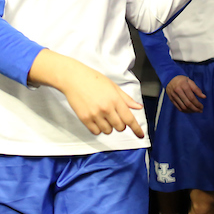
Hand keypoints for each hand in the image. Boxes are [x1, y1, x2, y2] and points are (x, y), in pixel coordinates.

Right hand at [28, 50, 144, 137]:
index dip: (136, 129)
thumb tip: (138, 107)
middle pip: (120, 127)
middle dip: (120, 124)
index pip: (129, 119)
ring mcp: (95, 114)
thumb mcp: (113, 86)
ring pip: (108, 131)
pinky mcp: (84, 118)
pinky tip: (96, 119)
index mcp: (115, 99)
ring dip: (109, 127)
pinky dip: (98, 129)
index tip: (140, 135)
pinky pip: (96, 132)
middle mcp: (106, 108)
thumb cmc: (93, 79)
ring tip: (103, 116)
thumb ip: (126, 98)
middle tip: (115, 116)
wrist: (73, 78)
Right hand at [166, 75, 205, 113]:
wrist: (170, 78)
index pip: (191, 98)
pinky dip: (185, 111)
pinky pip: (179, 108)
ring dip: (191, 111)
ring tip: (196, 111)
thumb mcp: (190, 81)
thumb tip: (204, 97)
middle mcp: (178, 91)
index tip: (202, 107)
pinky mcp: (171, 99)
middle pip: (187, 103)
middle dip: (195, 109)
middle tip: (200, 111)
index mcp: (183, 86)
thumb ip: (197, 89)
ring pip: (183, 107)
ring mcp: (174, 96)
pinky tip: (189, 111)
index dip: (197, 104)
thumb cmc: (182, 80)